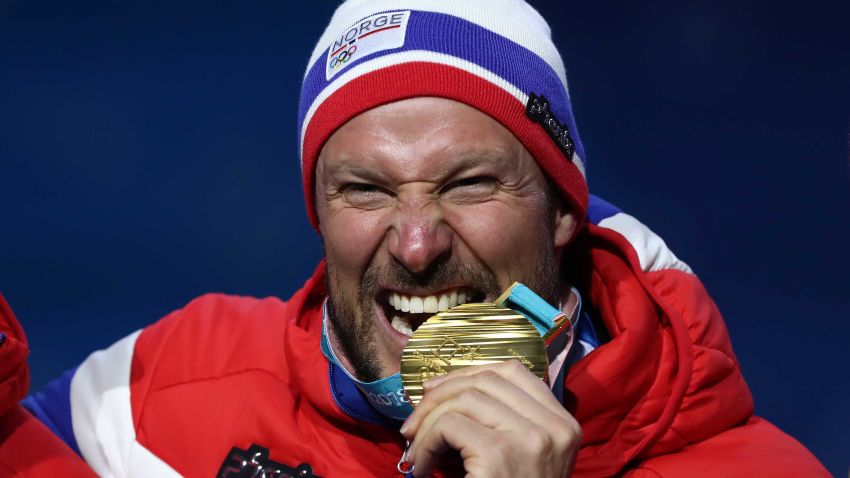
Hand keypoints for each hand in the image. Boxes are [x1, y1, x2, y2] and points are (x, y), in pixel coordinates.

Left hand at [400, 360, 581, 477]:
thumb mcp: (522, 458)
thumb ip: (503, 422)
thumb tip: (443, 387)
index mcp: (563, 424)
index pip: (513, 371)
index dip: (468, 373)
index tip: (438, 391)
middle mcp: (554, 427)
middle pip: (485, 379)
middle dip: (439, 394)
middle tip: (414, 423)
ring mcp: (532, 438)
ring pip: (463, 399)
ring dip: (427, 422)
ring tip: (416, 450)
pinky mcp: (501, 454)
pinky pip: (449, 426)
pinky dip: (425, 444)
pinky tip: (421, 469)